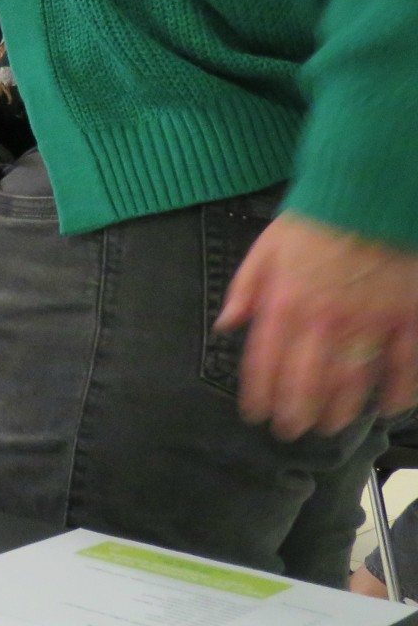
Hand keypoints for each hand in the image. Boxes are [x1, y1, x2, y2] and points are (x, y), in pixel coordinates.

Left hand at [217, 212, 417, 440]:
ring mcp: (370, 321)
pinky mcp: (408, 316)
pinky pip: (405, 363)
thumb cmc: (314, 219)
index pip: (267, 361)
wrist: (367, 193)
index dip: (260, 393)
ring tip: (329, 426)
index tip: (256, 414)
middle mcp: (325, 320)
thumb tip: (226, 325)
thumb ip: (245, 290)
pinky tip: (388, 407)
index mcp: (286, 304)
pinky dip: (398, 390)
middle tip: (291, 432)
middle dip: (297, 412)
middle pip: (308, 380)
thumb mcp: (265, 249)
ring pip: (354, 379)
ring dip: (340, 409)